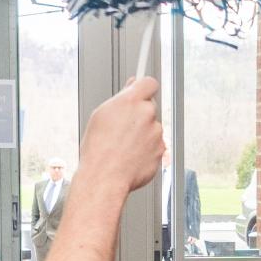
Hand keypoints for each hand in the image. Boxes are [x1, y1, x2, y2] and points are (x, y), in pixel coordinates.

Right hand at [78, 77, 164, 195]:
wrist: (105, 177)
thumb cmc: (98, 149)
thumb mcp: (101, 115)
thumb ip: (121, 99)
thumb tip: (132, 87)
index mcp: (131, 101)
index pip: (149, 83)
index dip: (145, 88)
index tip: (141, 92)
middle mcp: (147, 114)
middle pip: (150, 107)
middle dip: (141, 114)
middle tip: (125, 127)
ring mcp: (156, 133)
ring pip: (153, 128)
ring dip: (143, 134)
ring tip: (125, 146)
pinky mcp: (161, 150)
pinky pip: (155, 145)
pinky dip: (147, 149)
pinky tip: (132, 156)